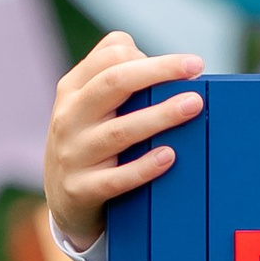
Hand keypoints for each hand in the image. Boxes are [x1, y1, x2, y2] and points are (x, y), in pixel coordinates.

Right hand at [43, 33, 205, 249]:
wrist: (64, 202)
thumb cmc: (90, 143)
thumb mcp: (89, 107)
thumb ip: (115, 77)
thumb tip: (160, 62)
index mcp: (73, 90)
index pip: (108, 59)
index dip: (150, 58)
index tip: (189, 64)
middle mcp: (69, 118)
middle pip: (113, 84)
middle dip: (157, 72)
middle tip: (195, 69)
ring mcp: (73, 154)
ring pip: (119, 131)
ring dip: (159, 116)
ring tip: (193, 106)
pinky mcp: (82, 189)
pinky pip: (116, 178)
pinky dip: (144, 167)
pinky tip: (169, 156)